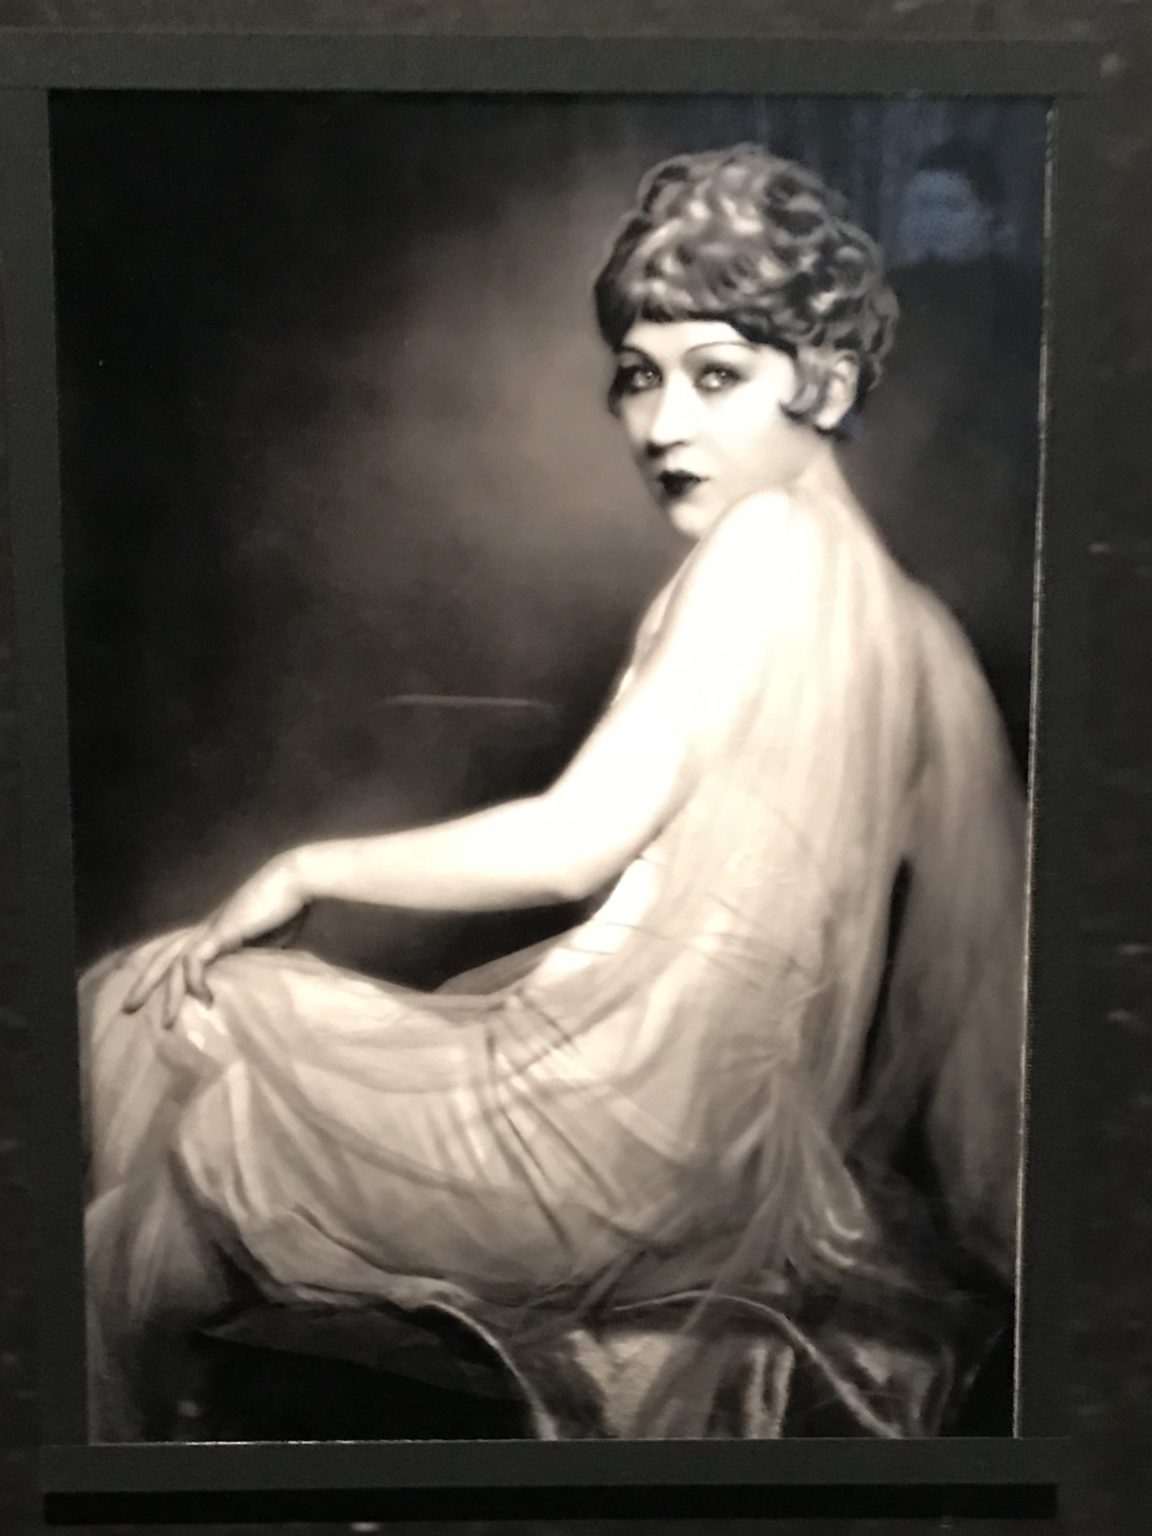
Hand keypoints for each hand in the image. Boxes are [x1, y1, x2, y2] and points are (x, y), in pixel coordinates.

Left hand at [123, 854, 308, 1028]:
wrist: (294, 881)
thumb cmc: (285, 907)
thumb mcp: (266, 941)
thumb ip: (252, 958)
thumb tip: (252, 980)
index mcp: (212, 928)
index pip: (171, 944)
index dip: (150, 960)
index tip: (134, 980)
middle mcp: (204, 927)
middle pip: (161, 954)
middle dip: (143, 981)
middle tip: (127, 1008)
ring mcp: (210, 928)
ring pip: (173, 960)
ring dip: (166, 992)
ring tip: (164, 1021)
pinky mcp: (221, 930)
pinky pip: (195, 959)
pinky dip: (194, 980)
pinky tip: (204, 998)